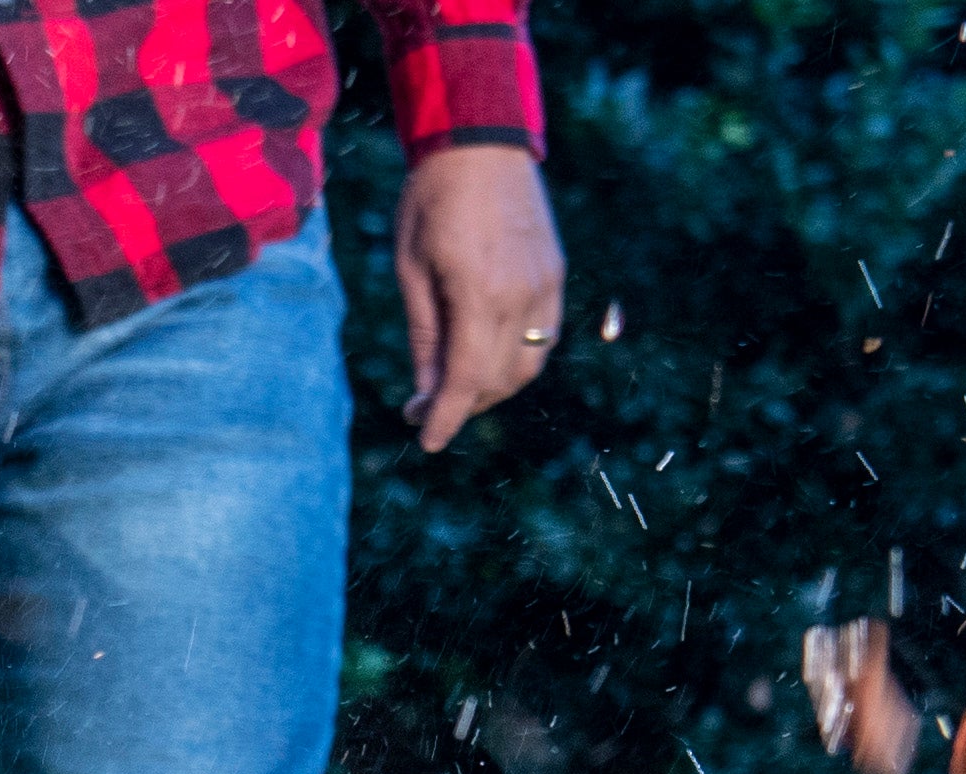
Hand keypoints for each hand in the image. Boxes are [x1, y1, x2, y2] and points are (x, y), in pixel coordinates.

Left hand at [393, 147, 566, 453]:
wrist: (481, 140)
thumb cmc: (432, 198)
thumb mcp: (410, 267)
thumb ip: (423, 335)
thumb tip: (425, 393)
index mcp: (477, 294)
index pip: (467, 379)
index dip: (446, 418)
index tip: (426, 441)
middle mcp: (520, 297)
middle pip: (498, 380)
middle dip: (463, 402)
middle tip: (426, 405)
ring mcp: (544, 287)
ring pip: (527, 366)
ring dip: (493, 386)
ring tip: (458, 381)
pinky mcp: (554, 275)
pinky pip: (543, 338)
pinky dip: (517, 358)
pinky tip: (489, 352)